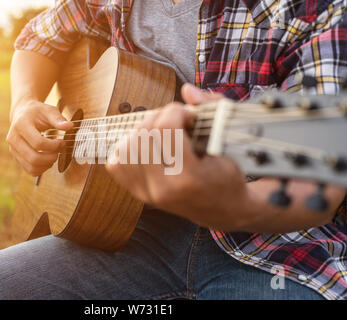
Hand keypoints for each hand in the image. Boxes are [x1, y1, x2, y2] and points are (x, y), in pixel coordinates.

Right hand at [6, 99, 72, 175]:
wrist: (22, 113)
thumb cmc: (37, 112)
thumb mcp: (48, 110)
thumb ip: (58, 119)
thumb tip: (69, 126)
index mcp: (21, 125)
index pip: (38, 143)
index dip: (53, 146)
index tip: (62, 142)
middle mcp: (13, 138)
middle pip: (33, 158)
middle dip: (51, 158)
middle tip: (59, 151)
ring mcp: (13, 149)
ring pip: (31, 167)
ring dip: (47, 165)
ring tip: (54, 155)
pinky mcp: (16, 157)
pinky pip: (30, 170)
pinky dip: (42, 169)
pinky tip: (48, 160)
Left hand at [106, 84, 254, 230]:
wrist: (221, 208)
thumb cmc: (227, 174)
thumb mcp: (229, 142)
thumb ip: (213, 109)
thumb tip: (187, 90)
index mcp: (189, 178)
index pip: (166, 128)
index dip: (177, 111)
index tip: (189, 115)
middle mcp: (162, 189)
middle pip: (144, 133)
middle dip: (160, 117)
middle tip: (177, 122)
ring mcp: (147, 193)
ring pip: (126, 146)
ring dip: (143, 131)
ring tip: (163, 134)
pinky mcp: (138, 194)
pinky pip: (116, 163)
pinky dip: (128, 149)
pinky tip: (148, 147)